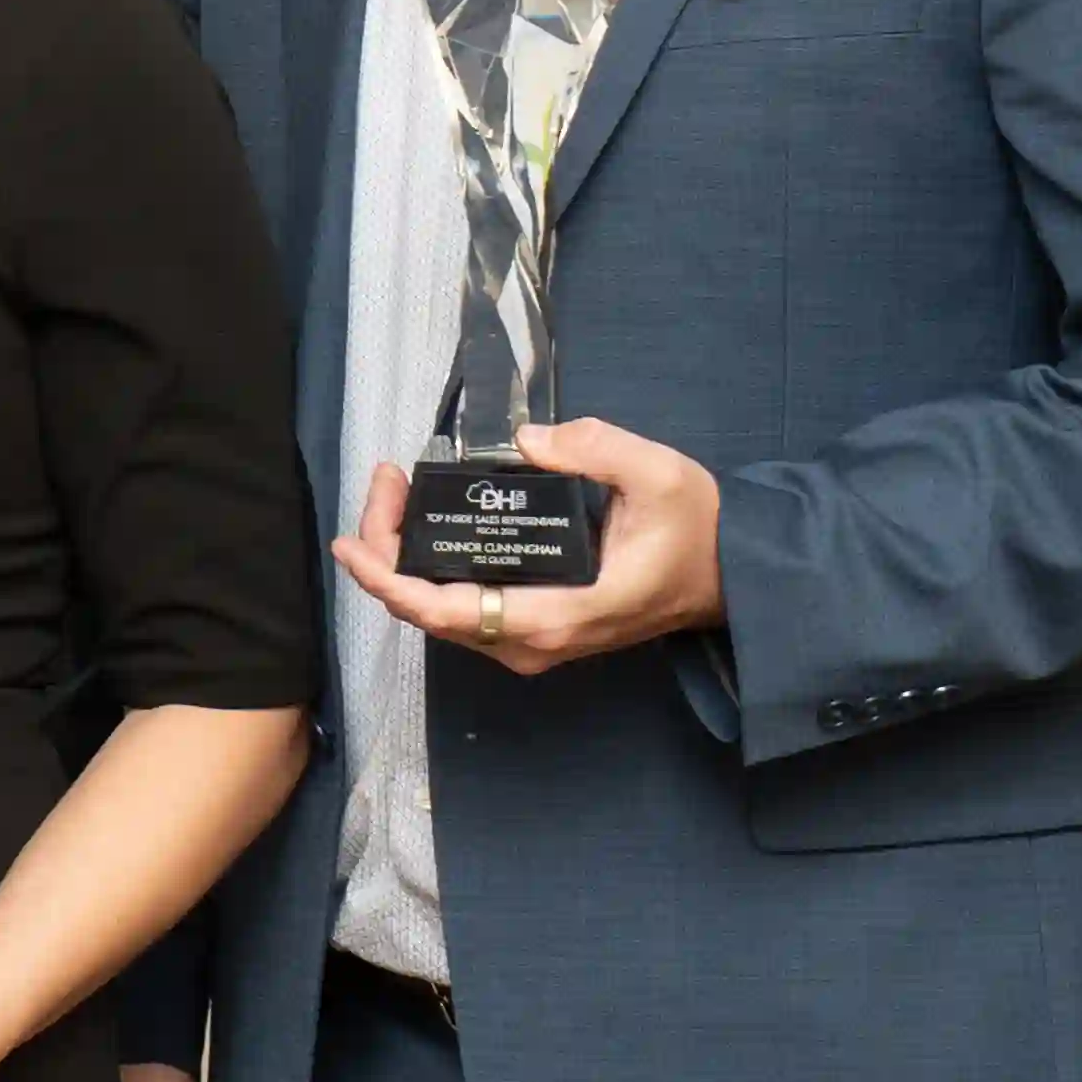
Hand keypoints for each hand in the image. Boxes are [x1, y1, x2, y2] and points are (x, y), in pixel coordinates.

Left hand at [332, 427, 725, 676]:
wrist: (730, 574)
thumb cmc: (695, 529)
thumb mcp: (656, 474)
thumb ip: (593, 449)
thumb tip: (527, 440)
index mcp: (555, 615)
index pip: (444, 612)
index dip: (386, 580)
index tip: (351, 540)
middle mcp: (532, 641)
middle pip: (429, 612)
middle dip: (388, 550)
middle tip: (386, 481)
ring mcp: (531, 640)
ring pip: (441, 612)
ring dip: (406, 557)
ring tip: (396, 491)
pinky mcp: (534, 627)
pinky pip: (462, 606)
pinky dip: (432, 567)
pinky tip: (425, 520)